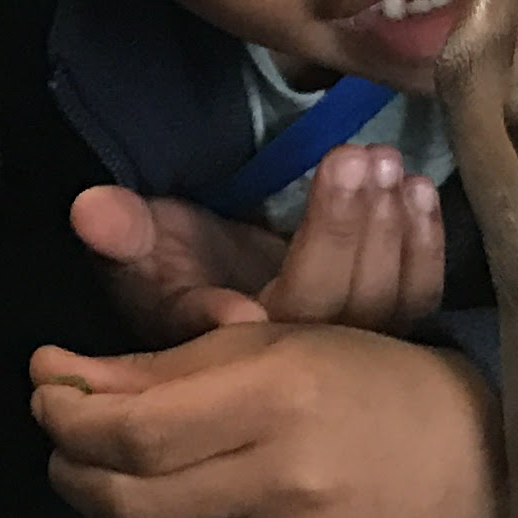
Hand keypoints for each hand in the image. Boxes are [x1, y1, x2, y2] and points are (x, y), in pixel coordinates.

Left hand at [32, 321, 501, 517]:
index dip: (68, 409)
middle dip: (68, 454)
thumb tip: (66, 377)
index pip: (131, 429)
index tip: (46, 377)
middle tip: (57, 419)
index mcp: (278, 400)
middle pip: (123, 491)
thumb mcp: (274, 341)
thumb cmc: (368, 377)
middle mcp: (276, 484)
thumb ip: (165, 364)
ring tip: (88, 458)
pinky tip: (142, 501)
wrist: (469, 463)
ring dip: (96, 496)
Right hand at [69, 143, 447, 341]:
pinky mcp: (380, 338)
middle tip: (364, 152)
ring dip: (397, 230)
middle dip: (359, 221)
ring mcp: (345, 358)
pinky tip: (421, 191)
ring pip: (390, 306)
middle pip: (344, 305)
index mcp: (235, 351)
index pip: (285, 309)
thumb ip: (121, 233)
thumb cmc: (170, 274)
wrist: (209, 304)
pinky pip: (417, 302)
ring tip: (391, 163)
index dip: (322, 243)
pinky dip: (426, 248)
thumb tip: (91, 209)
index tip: (338, 164)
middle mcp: (296, 365)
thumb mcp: (137, 254)